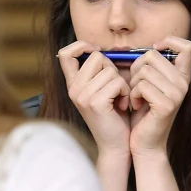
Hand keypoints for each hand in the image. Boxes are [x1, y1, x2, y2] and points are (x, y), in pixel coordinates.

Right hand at [57, 41, 132, 158]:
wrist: (116, 145)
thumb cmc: (115, 116)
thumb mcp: (103, 89)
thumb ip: (101, 71)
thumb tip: (110, 49)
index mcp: (73, 85)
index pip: (65, 53)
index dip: (82, 46)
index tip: (97, 52)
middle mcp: (73, 89)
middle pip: (96, 57)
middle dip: (112, 68)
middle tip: (115, 88)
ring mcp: (82, 96)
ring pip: (110, 70)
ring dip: (122, 83)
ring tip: (119, 99)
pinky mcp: (94, 103)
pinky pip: (117, 82)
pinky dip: (125, 91)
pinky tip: (122, 104)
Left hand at [128, 37, 190, 159]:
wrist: (145, 144)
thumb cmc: (143, 113)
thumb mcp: (150, 85)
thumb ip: (152, 67)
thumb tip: (144, 47)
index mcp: (182, 77)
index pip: (187, 46)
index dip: (169, 41)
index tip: (154, 51)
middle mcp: (183, 84)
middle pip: (153, 55)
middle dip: (136, 67)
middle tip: (135, 85)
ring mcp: (177, 94)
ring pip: (144, 70)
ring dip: (133, 83)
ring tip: (136, 97)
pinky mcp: (166, 105)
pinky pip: (142, 86)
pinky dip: (133, 94)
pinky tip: (135, 105)